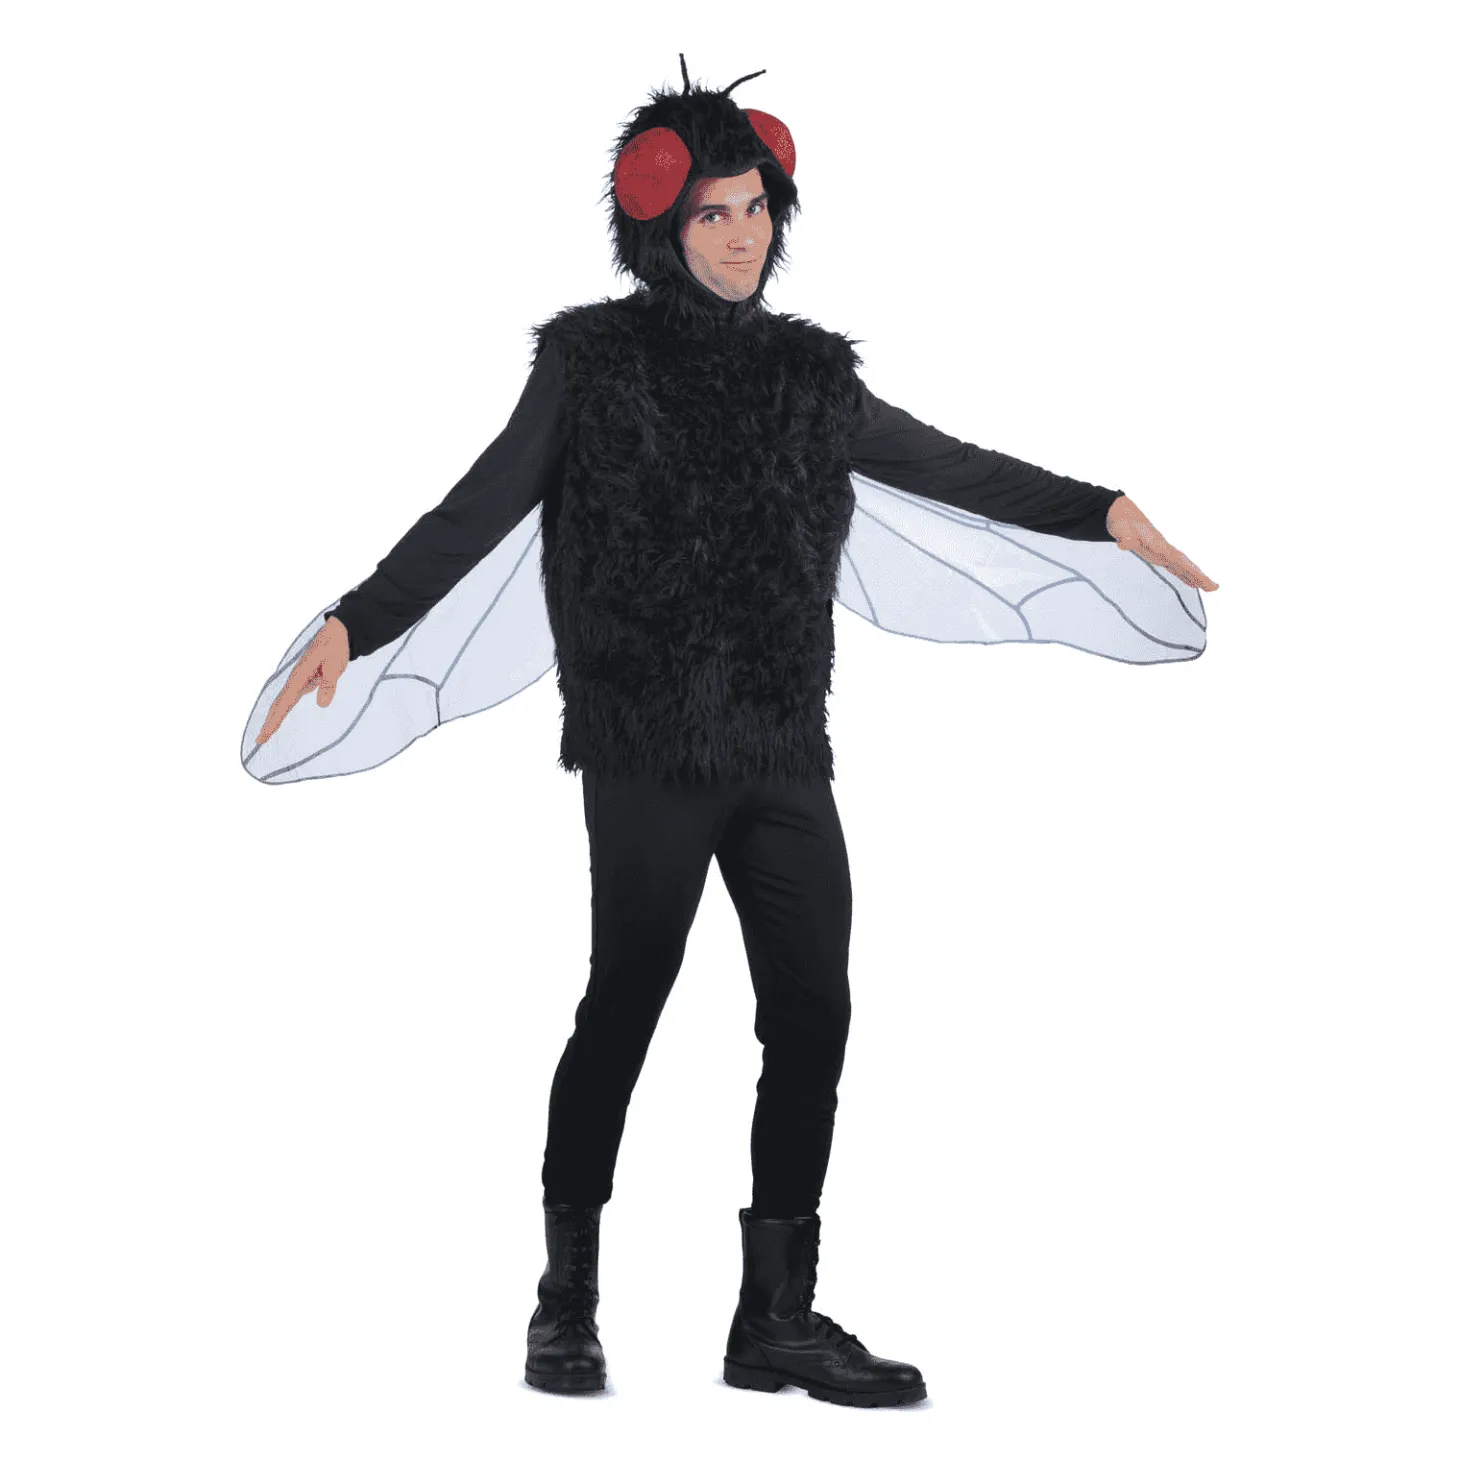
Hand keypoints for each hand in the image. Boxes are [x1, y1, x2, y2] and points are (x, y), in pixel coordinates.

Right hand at [255, 616, 349, 744]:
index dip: (275, 720)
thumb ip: (328, 684)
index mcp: (300, 676)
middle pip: (279, 704)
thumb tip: (321, 705)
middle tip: (260, 740)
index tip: (265, 733)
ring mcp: (300, 679)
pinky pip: (291, 697)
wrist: (338, 633)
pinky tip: (280, 716)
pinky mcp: (306, 679)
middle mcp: (296, 679)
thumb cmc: (336, 647)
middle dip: (270, 722)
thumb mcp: (336, 665)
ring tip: (266, 732)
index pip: (284, 702)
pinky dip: (284, 708)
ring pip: (284, 701)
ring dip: (275, 716)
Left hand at [1106, 496, 1217, 590]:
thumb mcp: (1120, 528)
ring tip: (1211, 588)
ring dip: (1195, 576)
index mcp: (1157, 543)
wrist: (1124, 513)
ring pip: (1182, 566)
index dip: (1189, 569)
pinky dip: (1184, 575)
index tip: (1201, 577)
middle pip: (1184, 563)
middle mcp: (1163, 548)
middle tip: (1214, 587)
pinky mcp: (1158, 555)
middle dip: (1199, 575)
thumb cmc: (1122, 521)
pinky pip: (1174, 566)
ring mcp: (1162, 552)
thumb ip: (1124, 536)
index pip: (1176, 558)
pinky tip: (1193, 584)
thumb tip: (1125, 543)